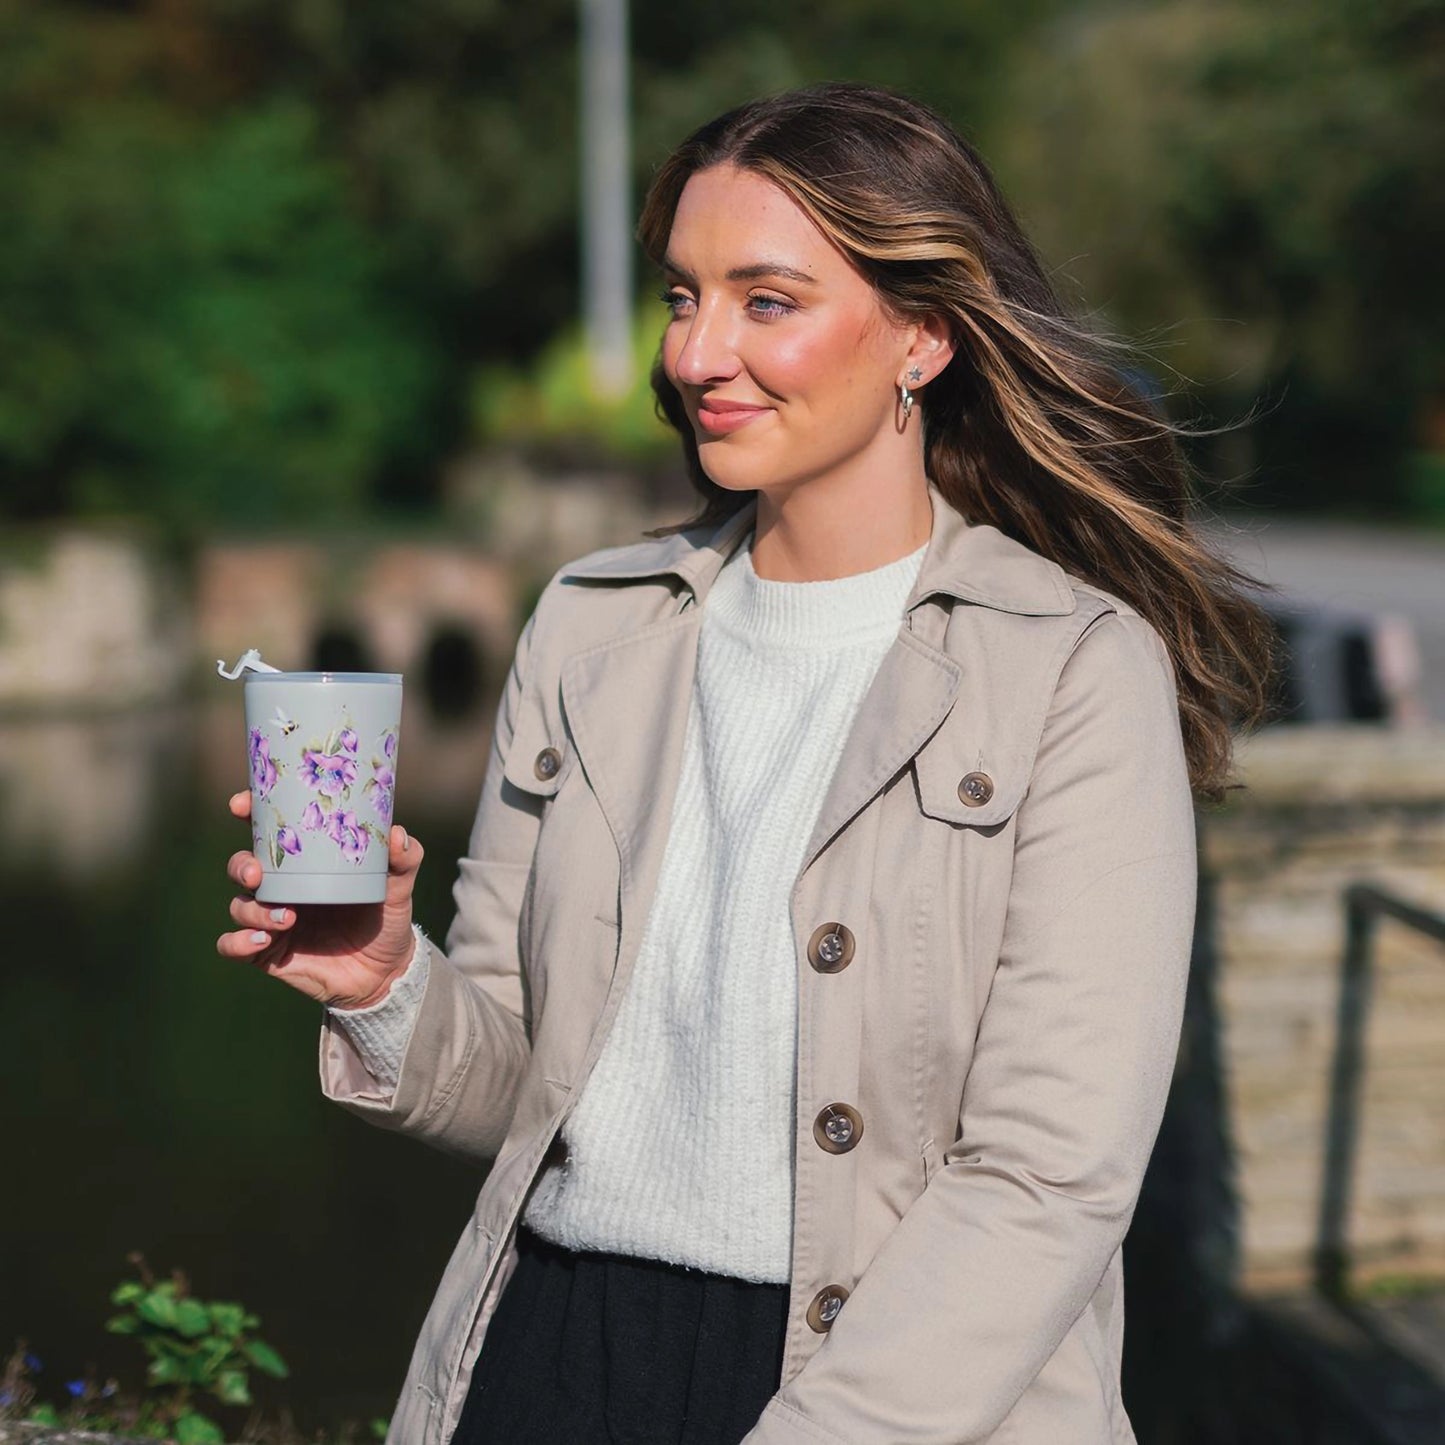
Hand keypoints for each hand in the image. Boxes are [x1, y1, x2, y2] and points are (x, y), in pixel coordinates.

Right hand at [216, 790, 425, 1009]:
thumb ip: (404, 859)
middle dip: (241, 865)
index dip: (249, 813)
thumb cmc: (386, 918)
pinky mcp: (267, 953)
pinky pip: (233, 946)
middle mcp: (282, 887)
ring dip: (252, 909)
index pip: (268, 831)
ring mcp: (270, 919)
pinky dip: (237, 942)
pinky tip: (261, 941)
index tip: (242, 805)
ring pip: (239, 905)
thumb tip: (396, 834)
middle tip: (256, 873)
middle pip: (242, 866)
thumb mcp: (398, 886)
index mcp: (305, 863)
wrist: (385, 972)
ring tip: (287, 918)